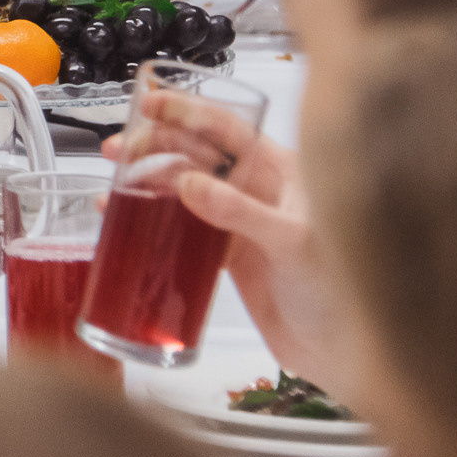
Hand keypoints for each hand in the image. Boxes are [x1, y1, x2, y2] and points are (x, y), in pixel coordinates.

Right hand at [103, 87, 351, 388]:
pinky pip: (181, 226)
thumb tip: (189, 184)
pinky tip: (125, 219)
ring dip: (146, 180)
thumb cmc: (343, 291)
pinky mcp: (228, 254)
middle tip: (118, 150)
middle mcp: (259, 190)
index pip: (228, 128)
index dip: (187, 111)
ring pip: (183, 187)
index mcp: (283, 172)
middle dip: (154, 144)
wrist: (343, 351)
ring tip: (113, 184)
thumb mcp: (292, 243)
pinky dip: (150, 219)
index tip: (150, 105)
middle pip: (197, 153)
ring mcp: (241, 221)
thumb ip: (242, 212)